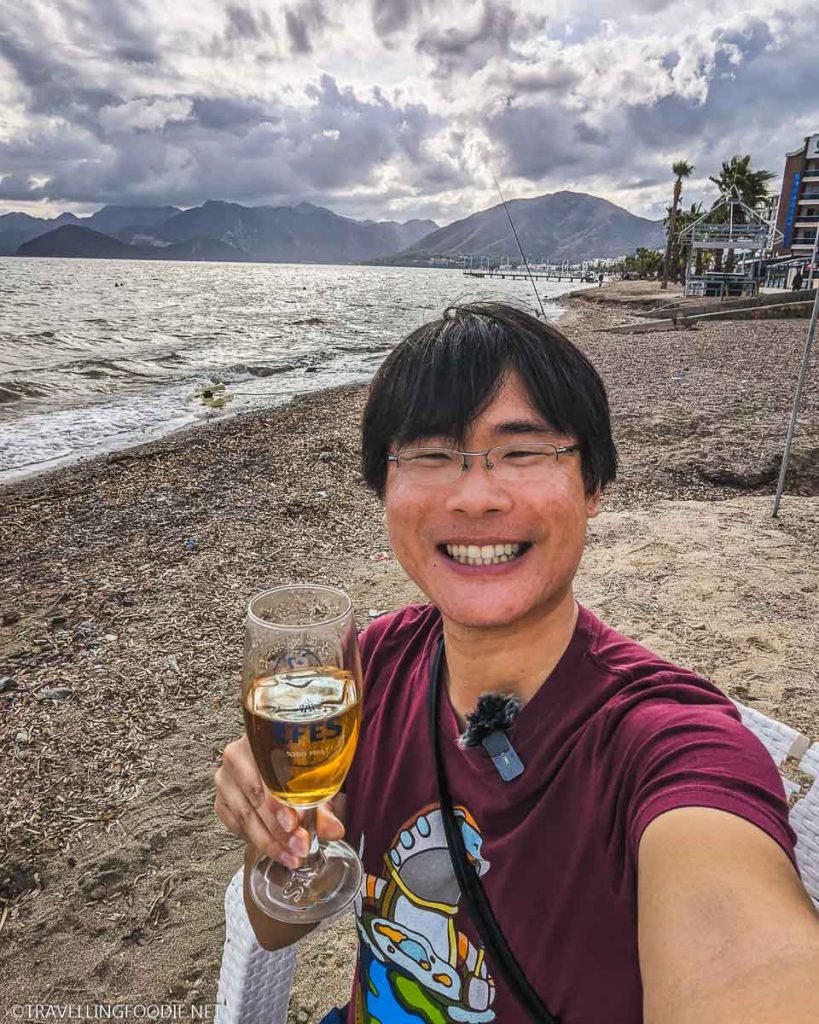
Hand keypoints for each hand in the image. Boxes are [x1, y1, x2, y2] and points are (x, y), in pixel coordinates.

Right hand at [214, 735, 344, 868]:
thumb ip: (322, 808)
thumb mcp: (312, 783)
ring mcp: (225, 779)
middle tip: (298, 848)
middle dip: (279, 829)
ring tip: (290, 856)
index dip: (282, 801)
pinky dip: (255, 840)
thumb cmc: (294, 770)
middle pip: (256, 797)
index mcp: (263, 740)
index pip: (269, 772)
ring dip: (268, 841)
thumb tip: (335, 830)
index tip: (295, 824)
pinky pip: (235, 825)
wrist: (273, 765)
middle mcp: (237, 756)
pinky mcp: (220, 800)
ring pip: (245, 816)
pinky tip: (273, 849)